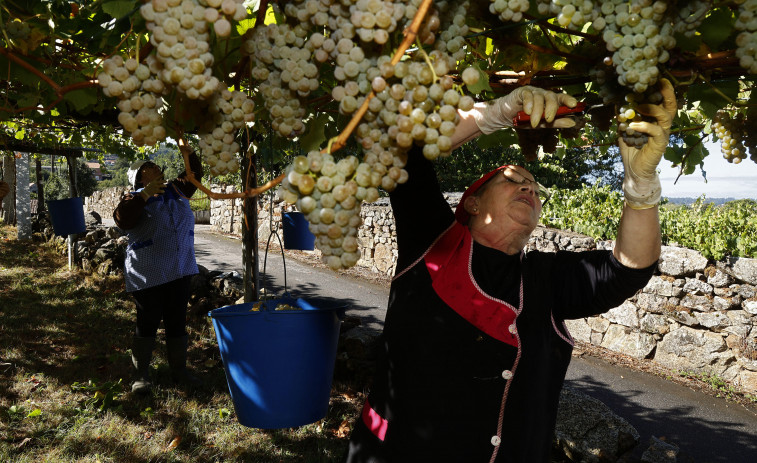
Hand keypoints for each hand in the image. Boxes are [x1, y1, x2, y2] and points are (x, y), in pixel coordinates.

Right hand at [140, 176, 165, 199]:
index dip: (161, 175)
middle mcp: (155, 183)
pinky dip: (162, 191)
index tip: (164, 174)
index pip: (158, 177)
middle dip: (164, 181)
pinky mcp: (156, 190)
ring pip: (162, 185)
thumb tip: (159, 180)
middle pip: (161, 181)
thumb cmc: (148, 188)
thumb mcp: (151, 184)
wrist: (145, 192)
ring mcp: (155, 186)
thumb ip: (155, 182)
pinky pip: (161, 190)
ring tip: (166, 186)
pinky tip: (163, 191)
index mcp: (153, 181)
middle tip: (166, 181)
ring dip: (164, 185)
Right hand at [472, 86, 577, 131]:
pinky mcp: (522, 92)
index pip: (561, 98)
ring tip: (534, 123)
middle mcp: (543, 95)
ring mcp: (532, 92)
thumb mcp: (542, 124)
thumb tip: (573, 122)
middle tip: (549, 119)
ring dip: (537, 112)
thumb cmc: (525, 120)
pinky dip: (528, 104)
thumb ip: (557, 122)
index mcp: (550, 101)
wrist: (507, 118)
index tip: (574, 105)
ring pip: (539, 98)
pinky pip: (528, 95)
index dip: (568, 100)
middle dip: (551, 108)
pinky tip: (527, 111)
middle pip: (551, 97)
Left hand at [620, 78, 676, 208]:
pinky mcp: (660, 144)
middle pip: (671, 105)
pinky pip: (655, 131)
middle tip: (659, 81)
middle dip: (667, 92)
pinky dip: (644, 126)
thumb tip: (615, 100)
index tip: (655, 76)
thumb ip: (622, 116)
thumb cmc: (631, 148)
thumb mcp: (624, 129)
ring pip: (665, 116)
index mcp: (656, 119)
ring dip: (652, 108)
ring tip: (639, 106)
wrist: (633, 169)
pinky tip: (632, 125)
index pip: (662, 101)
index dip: (661, 89)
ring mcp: (663, 134)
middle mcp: (663, 125)